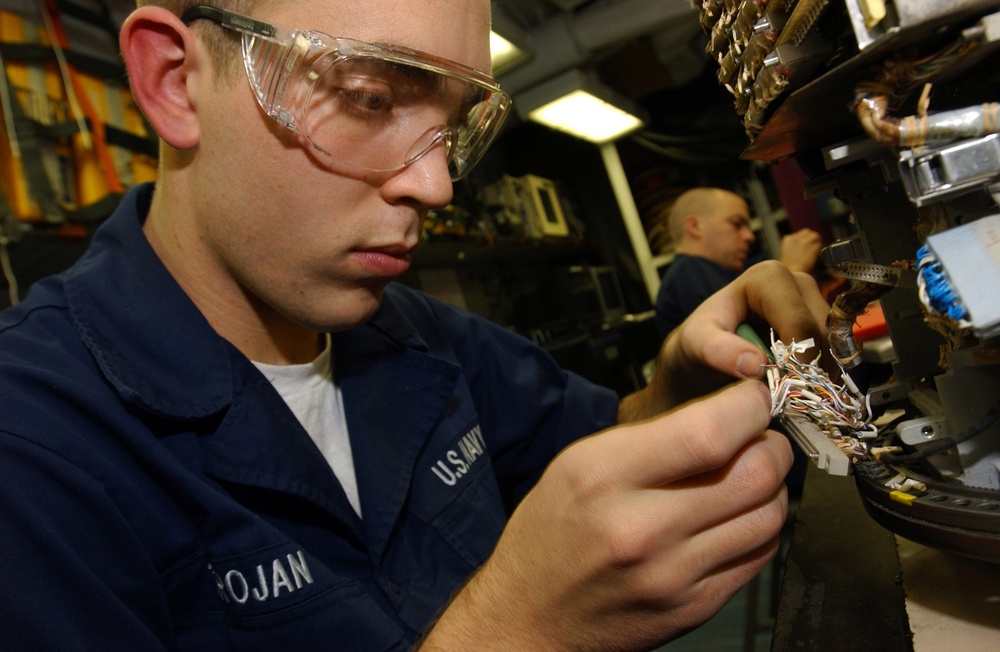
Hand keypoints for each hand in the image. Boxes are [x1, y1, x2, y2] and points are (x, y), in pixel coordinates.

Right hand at [419, 380, 791, 650]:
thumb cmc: (551, 532)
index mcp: (604, 477)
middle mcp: (641, 528)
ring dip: (774, 486)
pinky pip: (758, 555)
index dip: (748, 407)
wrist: (531, 616)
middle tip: (761, 436)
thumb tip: (727, 415)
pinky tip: (739, 515)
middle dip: (772, 444)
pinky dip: (761, 526)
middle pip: (753, 474)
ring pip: (768, 516)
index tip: (752, 397)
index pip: (709, 433)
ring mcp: (673, 575)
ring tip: (752, 474)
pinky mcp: (695, 608)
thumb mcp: (578, 464)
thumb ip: (651, 439)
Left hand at [626, 260, 829, 416]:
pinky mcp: (821, 324)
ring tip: (797, 394)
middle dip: (812, 365)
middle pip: (823, 331)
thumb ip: (718, 351)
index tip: (791, 385)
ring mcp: (812, 302)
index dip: (799, 355)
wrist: (702, 355)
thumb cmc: (697, 343)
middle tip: (795, 395)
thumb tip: (754, 363)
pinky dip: (824, 374)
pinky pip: (837, 353)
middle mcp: (796, 283)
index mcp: (767, 277)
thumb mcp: (696, 344)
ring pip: (835, 343)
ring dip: (822, 372)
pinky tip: (804, 389)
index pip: (798, 319)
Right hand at [779, 228, 822, 272]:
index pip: (800, 233)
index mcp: (787, 240)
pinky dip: (819, 250)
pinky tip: (816, 256)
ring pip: (815, 236)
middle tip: (812, 248)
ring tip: (815, 251)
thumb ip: (794, 246)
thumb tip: (804, 244)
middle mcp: (796, 239)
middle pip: (808, 232)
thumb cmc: (789, 270)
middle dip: (811, 239)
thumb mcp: (787, 254)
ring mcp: (804, 243)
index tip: (806, 247)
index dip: (805, 239)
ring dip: (817, 242)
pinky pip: (819, 244)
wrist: (792, 275)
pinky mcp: (812, 248)